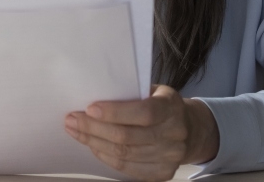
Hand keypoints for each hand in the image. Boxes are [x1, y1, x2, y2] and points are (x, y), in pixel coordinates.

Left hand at [65, 85, 219, 181]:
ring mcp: (170, 156)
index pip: (143, 112)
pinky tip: (93, 145)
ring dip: (94, 142)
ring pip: (124, 154)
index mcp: (172, 107)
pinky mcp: (163, 172)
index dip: (114, 112)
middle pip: (127, 137)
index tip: (89, 108)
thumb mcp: (152, 90)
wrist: (191, 129)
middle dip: (93, 128)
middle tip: (72, 119)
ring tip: (76, 131)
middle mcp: (175, 134)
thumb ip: (129, 93)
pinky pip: (127, 168)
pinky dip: (105, 156)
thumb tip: (92, 93)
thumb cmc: (162, 104)